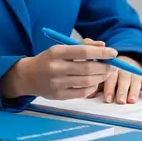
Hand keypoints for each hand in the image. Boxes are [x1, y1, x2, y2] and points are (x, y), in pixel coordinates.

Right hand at [1, 43, 117, 99]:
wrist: (28, 76)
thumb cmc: (49, 60)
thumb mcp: (62, 48)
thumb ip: (83, 46)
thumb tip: (103, 45)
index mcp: (56, 52)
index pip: (84, 51)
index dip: (101, 52)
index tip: (113, 52)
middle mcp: (56, 68)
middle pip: (87, 68)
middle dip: (104, 67)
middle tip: (112, 65)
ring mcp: (56, 83)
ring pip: (87, 81)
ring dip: (100, 77)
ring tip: (105, 73)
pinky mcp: (58, 96)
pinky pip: (81, 93)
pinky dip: (92, 88)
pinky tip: (94, 83)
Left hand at [82, 39, 141, 103]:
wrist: (128, 60)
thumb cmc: (112, 72)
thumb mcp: (104, 75)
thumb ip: (97, 85)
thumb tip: (88, 95)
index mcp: (112, 69)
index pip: (110, 78)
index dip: (109, 89)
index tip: (108, 99)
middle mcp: (124, 70)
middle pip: (123, 80)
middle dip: (122, 91)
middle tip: (121, 101)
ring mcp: (135, 73)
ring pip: (135, 82)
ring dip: (134, 91)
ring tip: (132, 101)